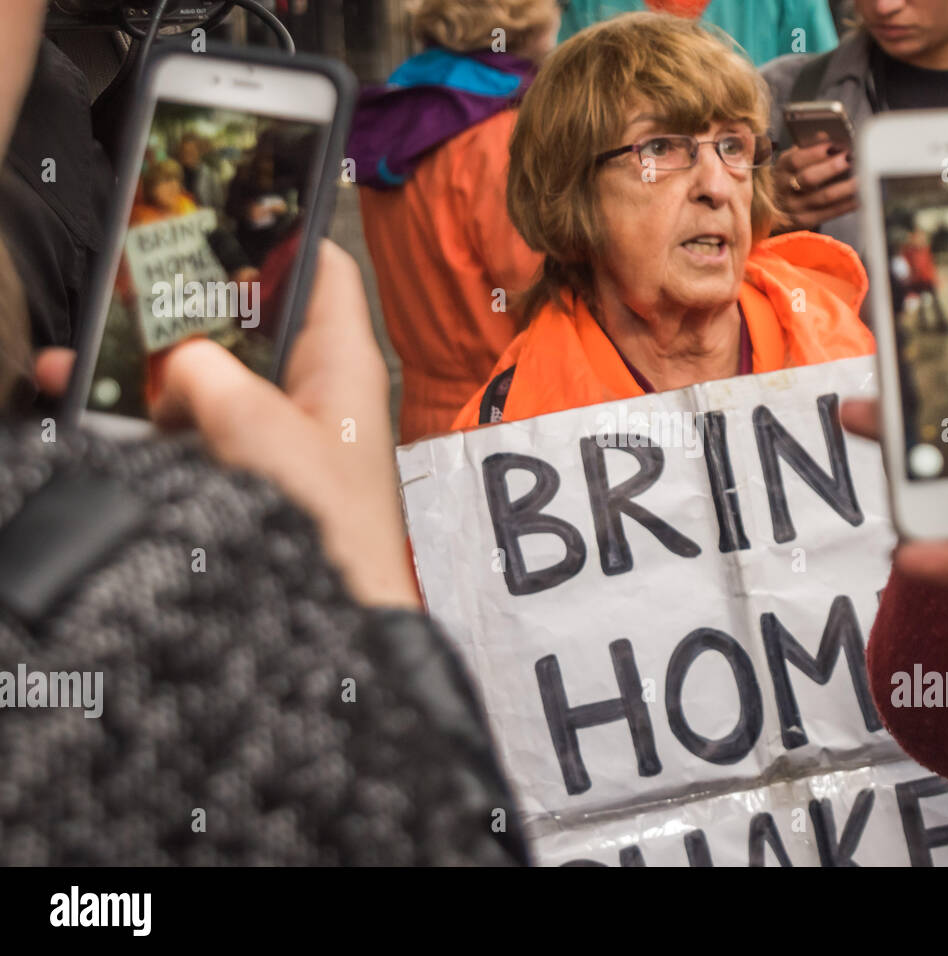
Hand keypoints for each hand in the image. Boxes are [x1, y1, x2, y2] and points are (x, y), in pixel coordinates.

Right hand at [36, 241, 419, 610]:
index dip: (279, 231)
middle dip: (188, 305)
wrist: (339, 627)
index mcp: (340, 363)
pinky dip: (150, 420)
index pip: (322, 268)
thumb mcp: (264, 437)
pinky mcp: (249, 473)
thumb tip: (179, 363)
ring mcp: (280, 432)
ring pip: (212, 374)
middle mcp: (314, 389)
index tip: (219, 213)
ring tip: (86, 358)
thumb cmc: (329, 535)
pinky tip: (94, 413)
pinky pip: (195, 428)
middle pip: (250, 319)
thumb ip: (211, 379)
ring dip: (154, 367)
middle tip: (129, 288)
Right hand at [774, 139, 858, 230]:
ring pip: (824, 196)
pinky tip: (860, 196)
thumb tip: (825, 135)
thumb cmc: (790, 179)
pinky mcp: (805, 222)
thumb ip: (807, 148)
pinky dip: (847, 203)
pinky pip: (830, 212)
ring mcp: (794, 208)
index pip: (796, 159)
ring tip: (862, 177)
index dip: (817, 151)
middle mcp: (785, 190)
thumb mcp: (792, 162)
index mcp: (781, 169)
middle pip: (809, 178)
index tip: (837, 144)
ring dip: (846, 186)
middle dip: (833, 167)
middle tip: (851, 159)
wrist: (775, 210)